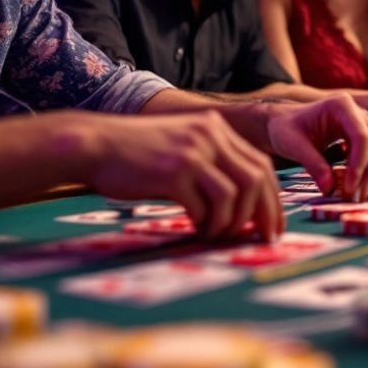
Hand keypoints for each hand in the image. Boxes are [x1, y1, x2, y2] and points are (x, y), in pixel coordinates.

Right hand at [83, 111, 282, 241]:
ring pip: (233, 196)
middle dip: (263, 214)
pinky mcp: (173, 173)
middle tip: (262, 239)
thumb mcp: (181, 146)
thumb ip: (211, 165)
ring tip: (215, 234)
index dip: (272, 199)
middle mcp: (209, 136)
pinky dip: (205, 224)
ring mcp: (192, 153)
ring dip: (229, 223)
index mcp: (215, 128)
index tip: (273, 225)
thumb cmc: (136, 154)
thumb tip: (242, 208)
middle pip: (255, 179)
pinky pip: (203, 207)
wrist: (94, 144)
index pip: (261, 164)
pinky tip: (195, 228)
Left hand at [264, 96, 367, 202]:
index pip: (362, 136)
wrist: (284, 124)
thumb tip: (330, 189)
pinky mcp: (364, 137)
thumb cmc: (286, 129)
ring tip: (359, 197)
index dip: (359, 164)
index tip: (348, 188)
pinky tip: (361, 190)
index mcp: (341, 105)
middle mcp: (357, 112)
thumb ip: (313, 165)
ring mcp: (363, 123)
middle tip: (357, 197)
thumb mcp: (293, 145)